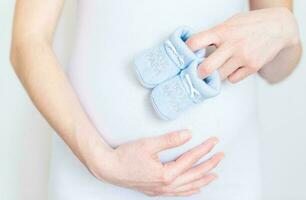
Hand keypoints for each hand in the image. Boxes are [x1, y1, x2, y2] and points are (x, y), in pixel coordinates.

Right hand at [87, 130, 223, 196]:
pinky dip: (191, 190)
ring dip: (203, 179)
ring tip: (215, 174)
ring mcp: (161, 190)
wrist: (109, 169)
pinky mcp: (156, 191)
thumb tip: (188, 134)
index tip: (214, 141)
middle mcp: (167, 185)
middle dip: (210, 164)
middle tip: (221, 156)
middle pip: (194, 174)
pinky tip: (195, 188)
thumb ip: (170, 140)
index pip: (191, 159)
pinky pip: (179, 194)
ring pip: (189, 187)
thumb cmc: (126, 157)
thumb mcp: (148, 144)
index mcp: (166, 174)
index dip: (204, 149)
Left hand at [186, 7, 299, 82]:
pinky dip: (230, 76)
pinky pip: (233, 79)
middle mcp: (232, 45)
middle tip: (195, 73)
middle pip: (206, 67)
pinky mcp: (252, 67)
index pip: (196, 42)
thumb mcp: (230, 23)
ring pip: (219, 76)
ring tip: (216, 69)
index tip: (184, 56)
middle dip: (198, 73)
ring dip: (215, 75)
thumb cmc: (250, 24)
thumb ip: (214, 35)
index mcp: (222, 31)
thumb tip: (196, 49)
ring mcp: (243, 57)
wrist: (279, 27)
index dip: (186, 51)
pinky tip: (233, 67)